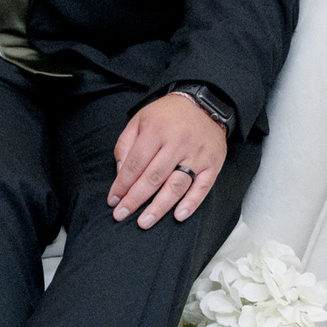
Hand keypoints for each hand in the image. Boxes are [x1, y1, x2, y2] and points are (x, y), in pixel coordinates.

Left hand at [108, 91, 227, 228]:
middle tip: (122, 215)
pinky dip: (191, 203)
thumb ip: (126, 145)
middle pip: (154, 177)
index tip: (113, 200)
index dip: (122, 184)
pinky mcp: (213, 164)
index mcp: (157, 131)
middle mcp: (178, 143)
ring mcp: (197, 155)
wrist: (203, 104)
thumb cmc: (167, 115)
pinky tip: (178, 215)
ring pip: (177, 185)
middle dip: (136, 199)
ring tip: (145, 222)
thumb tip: (120, 173)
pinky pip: (203, 187)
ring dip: (160, 206)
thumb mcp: (140, 120)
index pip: (136, 164)